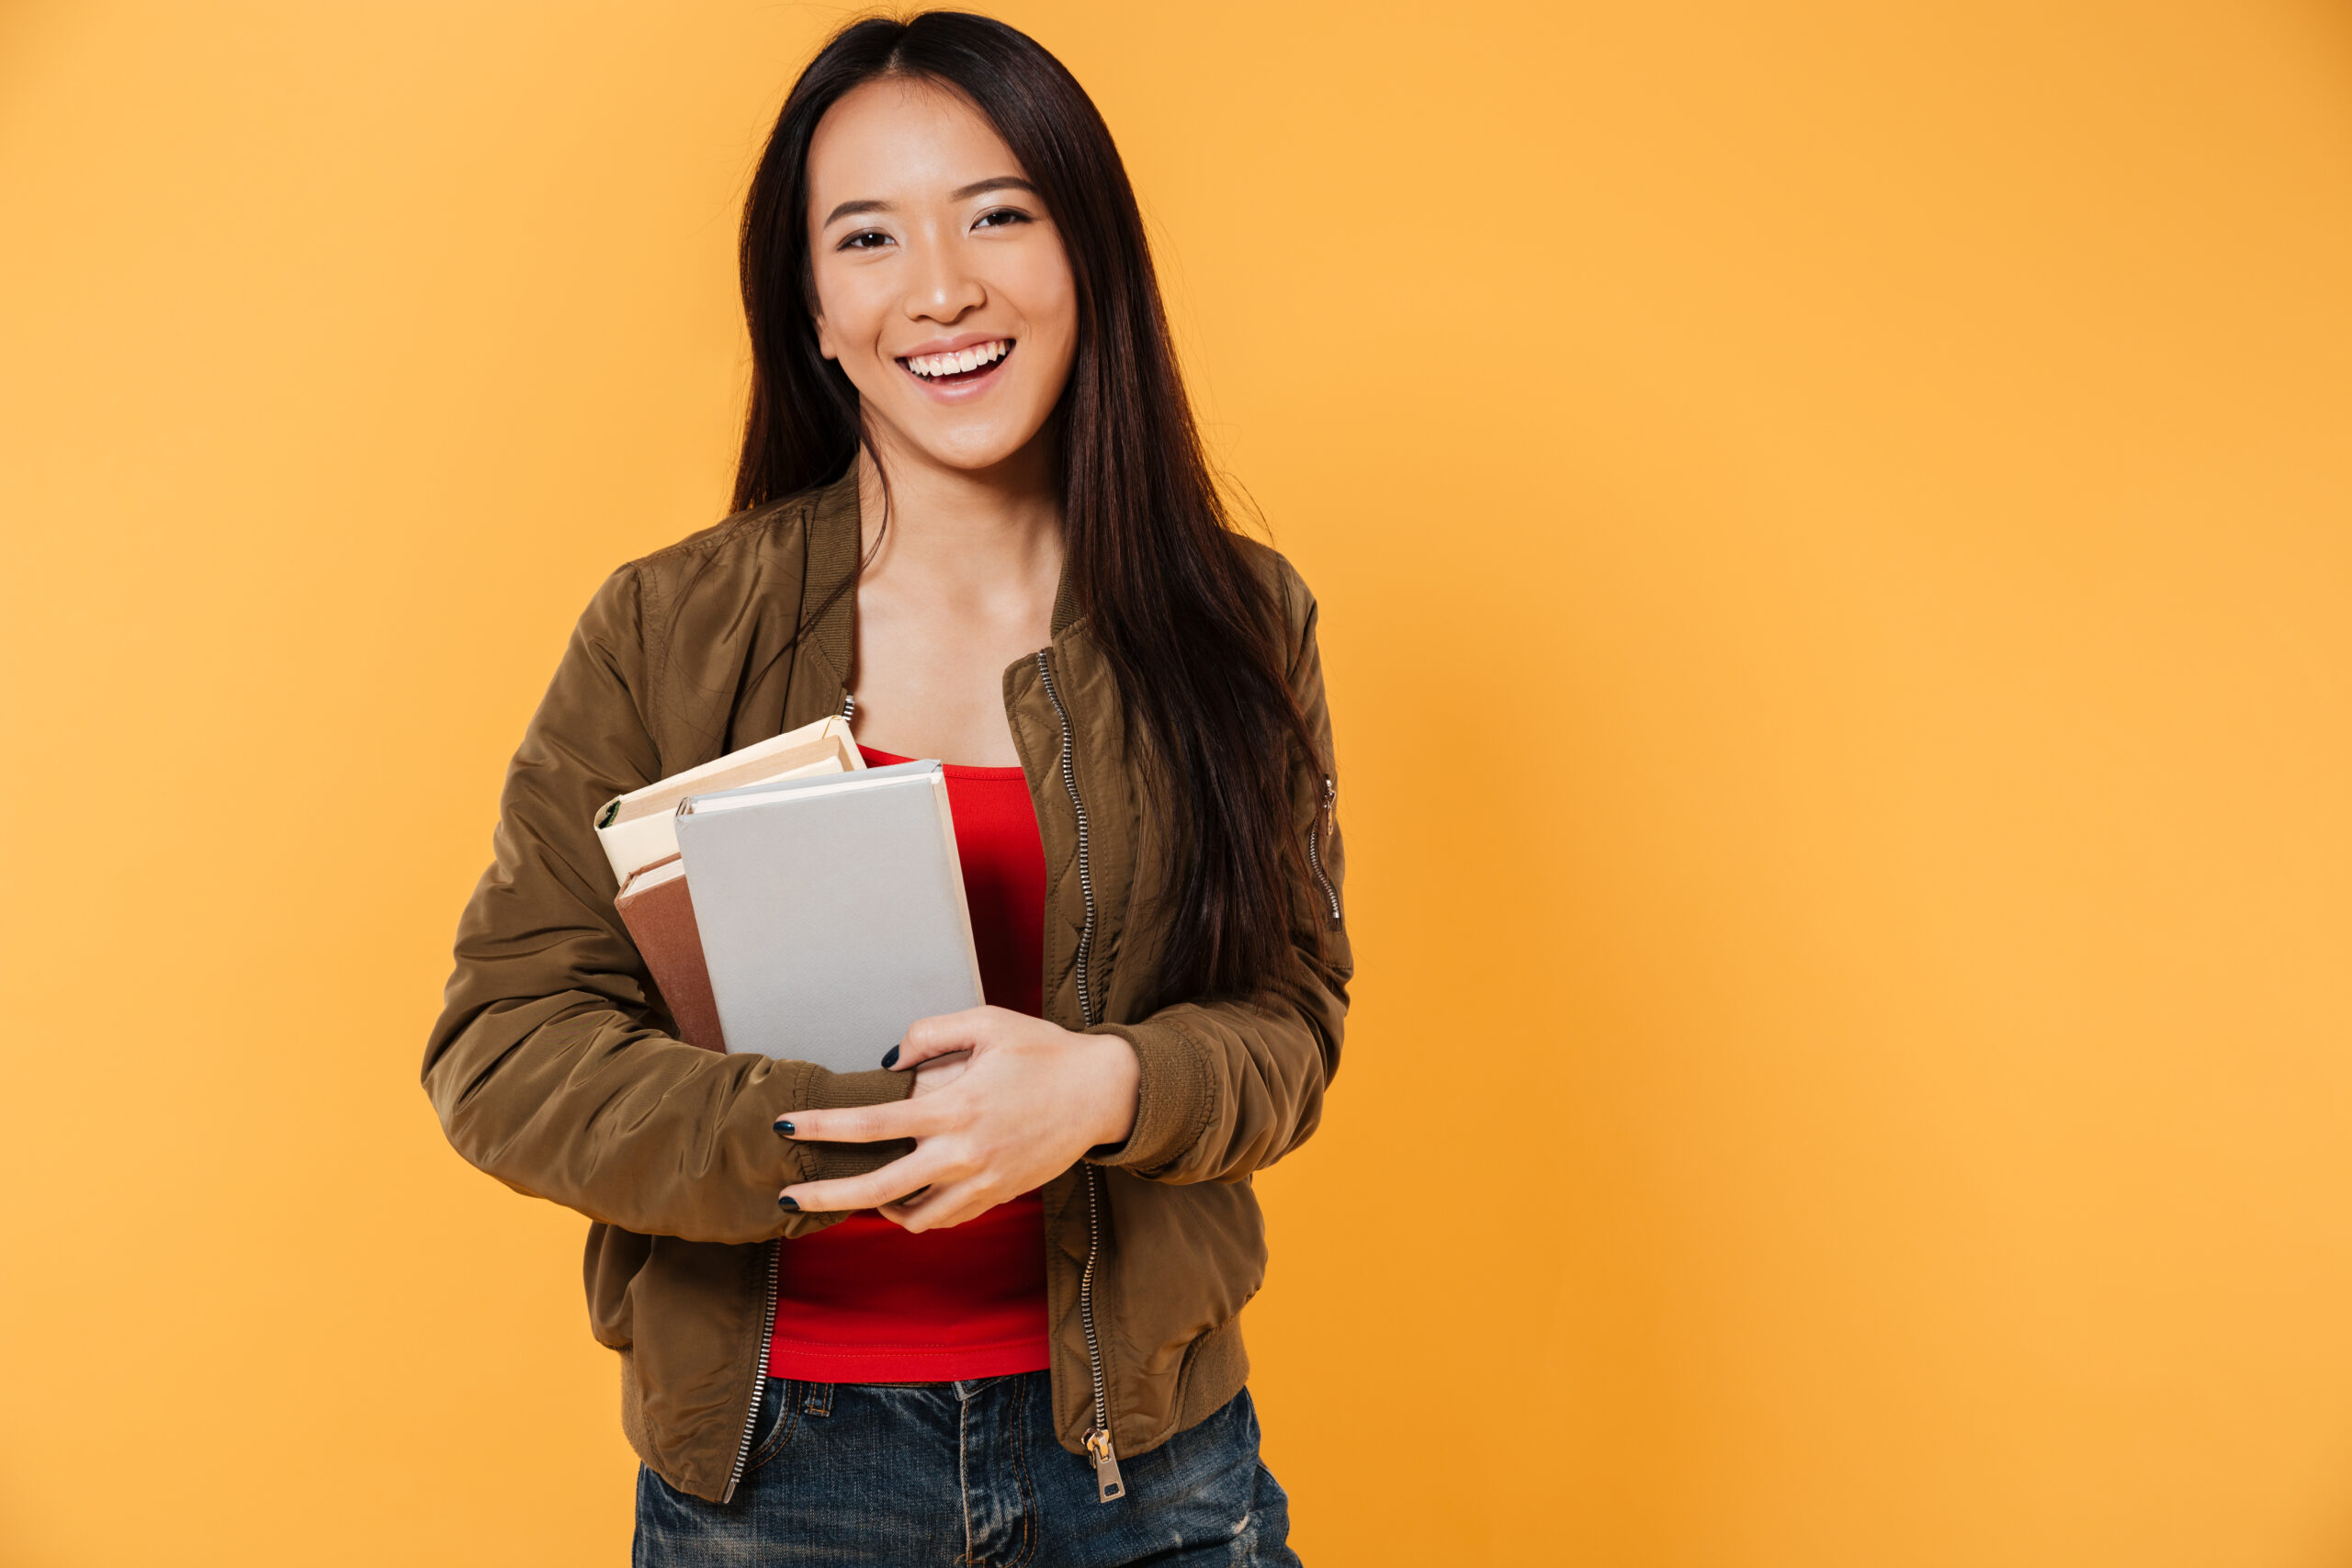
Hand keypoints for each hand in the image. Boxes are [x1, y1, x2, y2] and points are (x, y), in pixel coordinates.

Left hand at [776, 1006, 1138, 1231]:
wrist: (1102, 1092)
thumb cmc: (1043, 1050)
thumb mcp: (987, 1022)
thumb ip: (930, 1034)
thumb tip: (889, 1062)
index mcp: (955, 1106)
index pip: (871, 1122)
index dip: (820, 1127)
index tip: (783, 1127)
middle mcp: (964, 1152)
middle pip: (878, 1189)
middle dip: (825, 1196)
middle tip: (787, 1197)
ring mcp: (983, 1181)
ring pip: (912, 1217)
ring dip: (875, 1210)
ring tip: (853, 1194)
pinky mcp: (999, 1196)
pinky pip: (945, 1218)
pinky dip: (917, 1214)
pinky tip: (904, 1197)